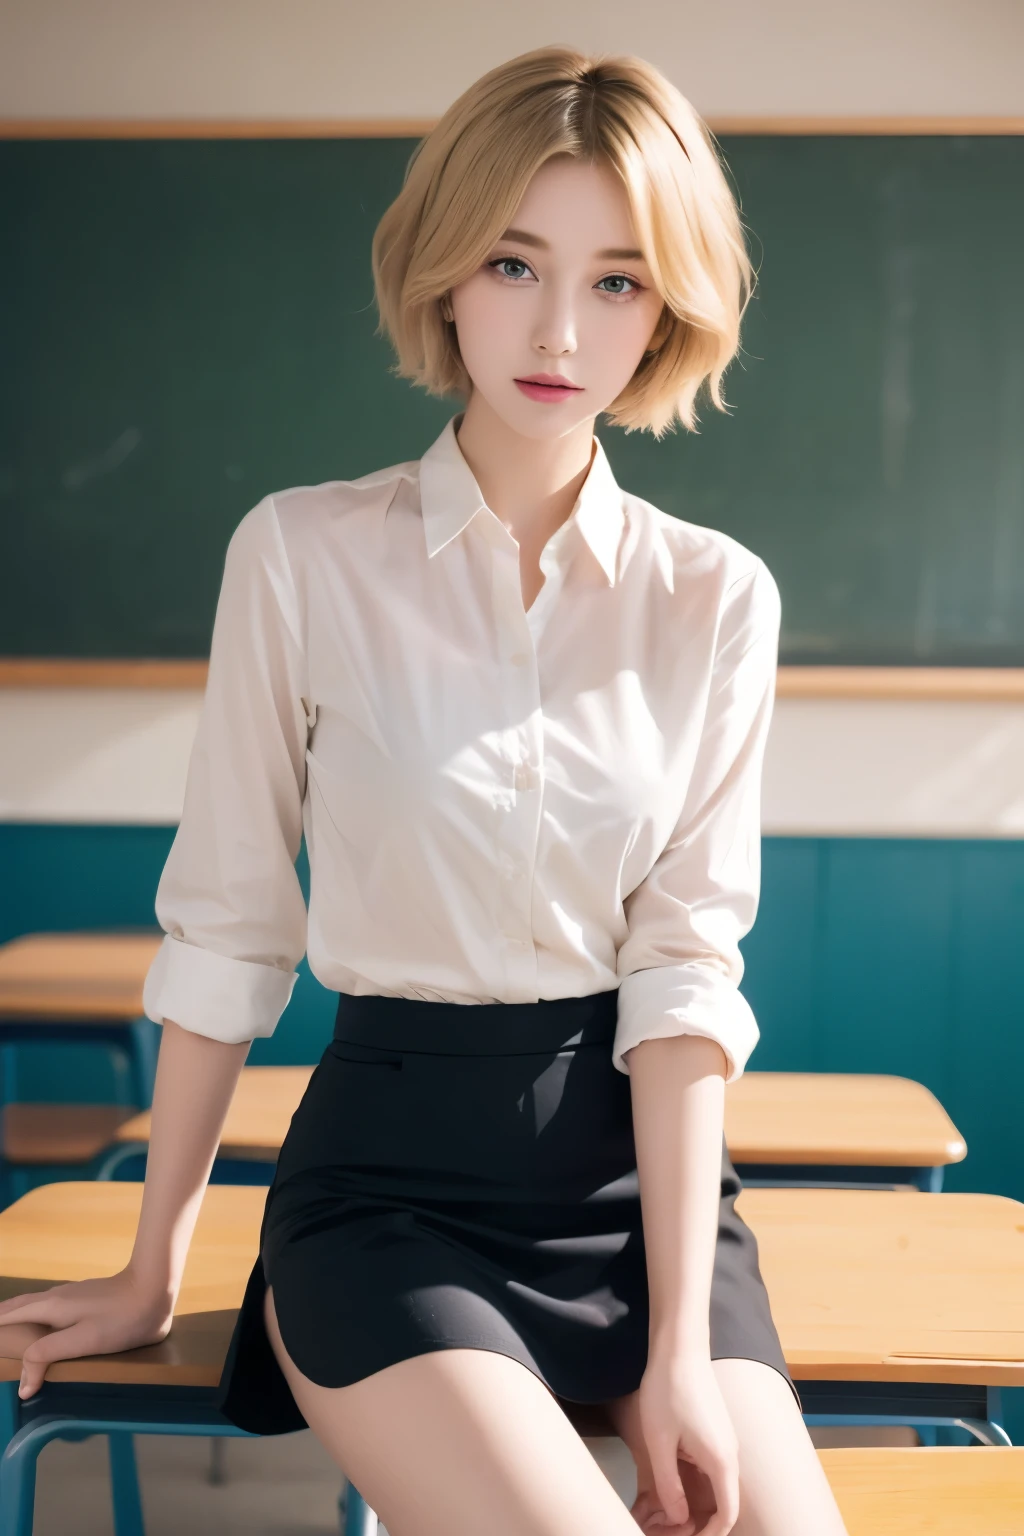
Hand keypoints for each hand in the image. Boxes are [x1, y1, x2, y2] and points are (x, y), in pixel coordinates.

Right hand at [0, 1270, 175, 1399]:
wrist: (155, 1288)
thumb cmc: (119, 1318)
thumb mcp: (82, 1340)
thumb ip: (47, 1356)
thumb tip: (22, 1386)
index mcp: (50, 1307)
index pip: (9, 1315)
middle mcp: (55, 1297)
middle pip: (18, 1306)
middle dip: (0, 1318)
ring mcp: (71, 1295)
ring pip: (34, 1304)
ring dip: (15, 1315)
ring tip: (6, 1330)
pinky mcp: (85, 1298)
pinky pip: (48, 1306)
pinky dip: (33, 1314)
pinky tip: (42, 1325)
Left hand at [632, 1353, 738, 1534]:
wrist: (680, 1348)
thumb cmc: (667, 1391)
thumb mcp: (660, 1442)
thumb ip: (669, 1484)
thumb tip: (680, 1517)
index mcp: (721, 1461)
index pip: (728, 1513)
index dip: (711, 1534)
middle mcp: (730, 1454)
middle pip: (723, 1502)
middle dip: (699, 1521)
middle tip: (668, 1527)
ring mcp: (724, 1441)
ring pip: (716, 1485)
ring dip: (696, 1502)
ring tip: (666, 1511)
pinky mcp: (715, 1431)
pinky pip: (710, 1467)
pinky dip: (695, 1482)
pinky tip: (671, 1482)